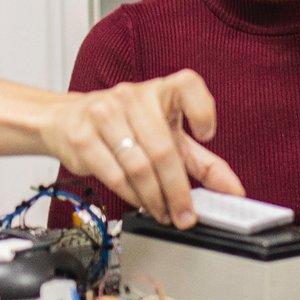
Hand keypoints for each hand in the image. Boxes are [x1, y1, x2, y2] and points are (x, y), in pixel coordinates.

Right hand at [41, 69, 243, 226]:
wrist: (67, 119)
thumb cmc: (125, 126)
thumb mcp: (168, 137)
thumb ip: (202, 163)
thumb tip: (232, 191)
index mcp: (161, 91)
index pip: (188, 85)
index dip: (202, 110)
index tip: (208, 135)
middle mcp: (133, 97)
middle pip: (163, 149)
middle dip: (178, 190)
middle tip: (185, 215)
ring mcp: (105, 114)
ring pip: (138, 166)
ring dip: (155, 198)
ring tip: (164, 212)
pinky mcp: (82, 136)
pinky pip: (114, 174)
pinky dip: (132, 195)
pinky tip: (140, 202)